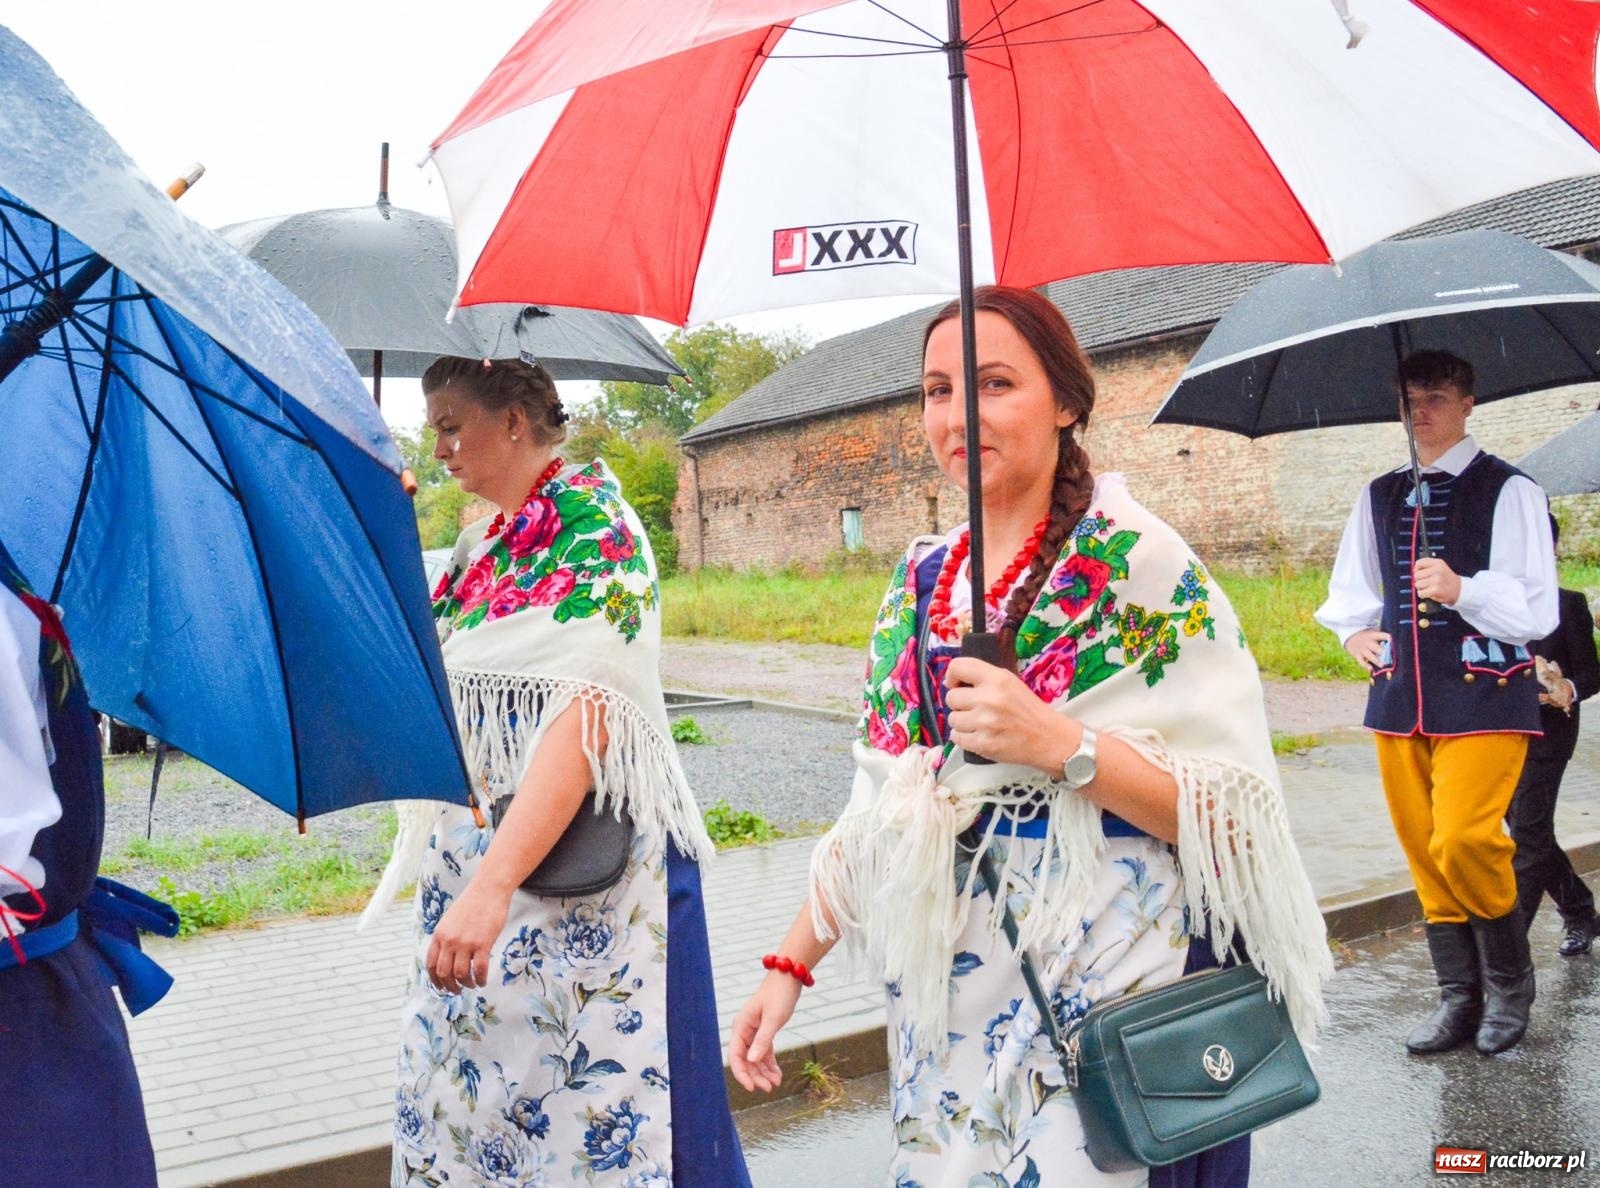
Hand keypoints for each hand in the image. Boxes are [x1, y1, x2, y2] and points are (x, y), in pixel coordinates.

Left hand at [426, 878, 513, 994]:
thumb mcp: (450, 920)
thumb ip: (446, 938)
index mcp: (439, 935)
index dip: (435, 980)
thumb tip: (446, 958)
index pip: (432, 965)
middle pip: (444, 973)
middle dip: (450, 987)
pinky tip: (483, 981)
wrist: (488, 890)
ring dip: (466, 984)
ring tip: (472, 985)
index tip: (441, 987)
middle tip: (457, 991)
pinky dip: (481, 979)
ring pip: (461, 974)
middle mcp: (450, 941)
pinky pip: (480, 969)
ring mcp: (466, 943)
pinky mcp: (483, 943)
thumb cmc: (471, 904)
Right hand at [727, 974, 802, 1092]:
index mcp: (741, 1026)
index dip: (741, 1073)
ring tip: (775, 1084)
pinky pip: (764, 1052)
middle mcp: (745, 1030)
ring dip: (763, 1072)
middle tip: (768, 1088)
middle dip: (755, 1075)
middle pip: (745, 1060)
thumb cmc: (779, 995)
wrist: (789, 978)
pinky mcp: (764, 1031)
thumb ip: (762, 1040)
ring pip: (755, 1058)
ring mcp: (754, 1032)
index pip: (735, 1055)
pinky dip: (770, 1064)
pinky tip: (777, 1074)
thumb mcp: (773, 1019)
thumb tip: (752, 1061)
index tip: (751, 1087)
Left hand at [943, 656, 1070, 770]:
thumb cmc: (1028, 709)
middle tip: (974, 708)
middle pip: (951, 697)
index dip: (952, 676)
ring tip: (978, 723)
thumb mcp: (1010, 683)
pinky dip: (963, 738)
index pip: (958, 667)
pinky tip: (977, 735)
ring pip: (952, 719)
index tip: (956, 684)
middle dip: (959, 703)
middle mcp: (989, 698)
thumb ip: (983, 678)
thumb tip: (950, 683)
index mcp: (997, 678)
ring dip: (961, 722)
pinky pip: (957, 738)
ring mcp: (985, 722)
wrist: (1048, 737)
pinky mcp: (983, 744)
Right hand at [1343, 628, 1389, 671]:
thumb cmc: (1368, 636)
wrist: (1351, 637)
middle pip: (1375, 647)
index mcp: (1372, 635)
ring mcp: (1362, 649)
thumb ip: (1382, 636)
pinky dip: (1365, 665)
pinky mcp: (1357, 655)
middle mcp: (1367, 642)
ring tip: (1382, 665)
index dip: (1386, 637)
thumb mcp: (1373, 632)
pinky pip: (1361, 661)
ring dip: (1376, 660)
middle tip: (1390, 657)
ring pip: (1369, 655)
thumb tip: (1397, 639)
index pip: (1381, 635)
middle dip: (1382, 652)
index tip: (1392, 640)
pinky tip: (1371, 669)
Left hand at [1413, 557, 1461, 604]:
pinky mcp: (1435, 590)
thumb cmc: (1445, 579)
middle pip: (1416, 575)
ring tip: (1430, 587)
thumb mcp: (1440, 567)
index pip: (1419, 563)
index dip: (1417, 569)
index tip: (1422, 573)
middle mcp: (1438, 570)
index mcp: (1438, 563)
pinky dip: (1423, 595)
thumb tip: (1414, 570)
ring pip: (1417, 584)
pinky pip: (1420, 593)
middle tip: (1428, 582)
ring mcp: (1437, 580)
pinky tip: (1430, 593)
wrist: (1459, 590)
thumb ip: (1426, 565)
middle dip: (1419, 580)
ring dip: (1421, 588)